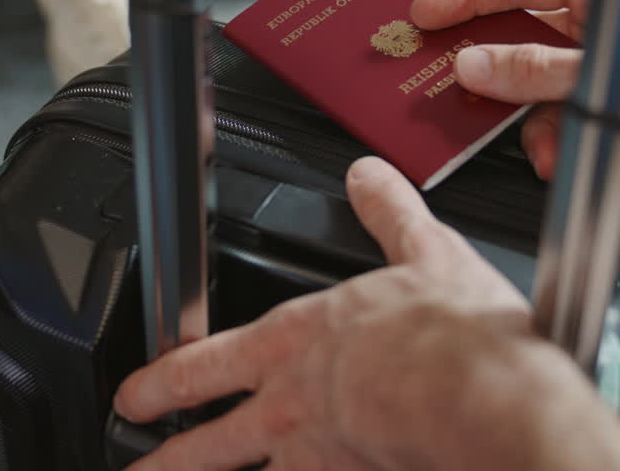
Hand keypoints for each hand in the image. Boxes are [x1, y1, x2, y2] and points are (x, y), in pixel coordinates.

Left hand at [113, 157, 606, 469]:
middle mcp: (294, 407)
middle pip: (207, 444)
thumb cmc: (451, 334)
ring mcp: (318, 458)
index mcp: (297, 342)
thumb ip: (389, 214)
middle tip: (135, 464)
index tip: (136, 394)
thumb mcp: (422, 250)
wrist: (483, 397)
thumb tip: (368, 177)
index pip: (207, 363)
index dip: (163, 380)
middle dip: (165, 459)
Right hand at [411, 0, 619, 192]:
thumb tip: (479, 65)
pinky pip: (570, 118)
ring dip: (534, 123)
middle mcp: (607, 24)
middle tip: (447, 88)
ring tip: (543, 149)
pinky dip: (562, 141)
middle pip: (522, 37)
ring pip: (542, 88)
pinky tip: (567, 159)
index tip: (423, 13)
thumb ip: (542, 73)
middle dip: (491, 71)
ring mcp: (615, 66)